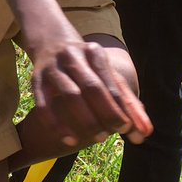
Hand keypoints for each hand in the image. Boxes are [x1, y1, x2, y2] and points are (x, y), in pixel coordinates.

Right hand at [29, 32, 152, 148]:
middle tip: (113, 134)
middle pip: (92, 87)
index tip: (128, 128)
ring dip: (85, 119)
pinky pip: (44, 105)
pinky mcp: (36, 80)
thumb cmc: (86, 67)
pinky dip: (57, 125)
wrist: (51, 42)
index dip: (121, 107)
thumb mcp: (107, 75)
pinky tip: (70, 140)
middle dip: (105, 113)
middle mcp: (73, 56)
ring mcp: (53, 67)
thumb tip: (145, 134)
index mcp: (94, 53)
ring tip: (98, 138)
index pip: (111, 83)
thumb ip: (127, 104)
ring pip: (69, 94)